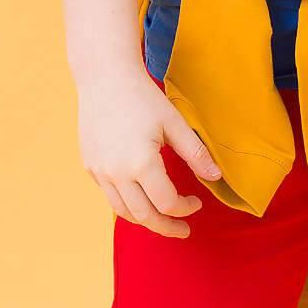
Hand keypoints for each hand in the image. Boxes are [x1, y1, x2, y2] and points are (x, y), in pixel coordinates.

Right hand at [78, 69, 220, 238]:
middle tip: (184, 230)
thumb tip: (216, 177)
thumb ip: (195, 153)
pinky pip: (110, 196)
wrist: (104, 78)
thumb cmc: (143, 97)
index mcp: (141, 163)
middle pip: (144, 216)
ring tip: (163, 219)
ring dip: (146, 219)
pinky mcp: (90, 166)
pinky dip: (128, 204)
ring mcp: (100, 171)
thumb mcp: (174, 123)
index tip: (197, 202)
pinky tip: (142, 197)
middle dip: (166, 227)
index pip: (167, 203)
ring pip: (124, 211)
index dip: (185, 209)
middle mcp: (116, 173)